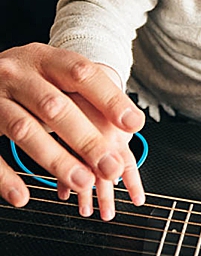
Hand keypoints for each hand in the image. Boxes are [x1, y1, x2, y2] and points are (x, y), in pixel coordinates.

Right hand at [0, 44, 144, 216]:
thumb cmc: (32, 77)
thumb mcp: (56, 72)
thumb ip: (89, 92)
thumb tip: (131, 122)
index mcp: (46, 59)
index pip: (82, 74)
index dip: (110, 99)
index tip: (134, 124)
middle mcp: (17, 74)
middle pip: (54, 107)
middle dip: (86, 140)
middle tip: (111, 167)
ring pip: (24, 130)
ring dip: (55, 159)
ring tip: (83, 182)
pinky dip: (5, 177)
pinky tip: (23, 196)